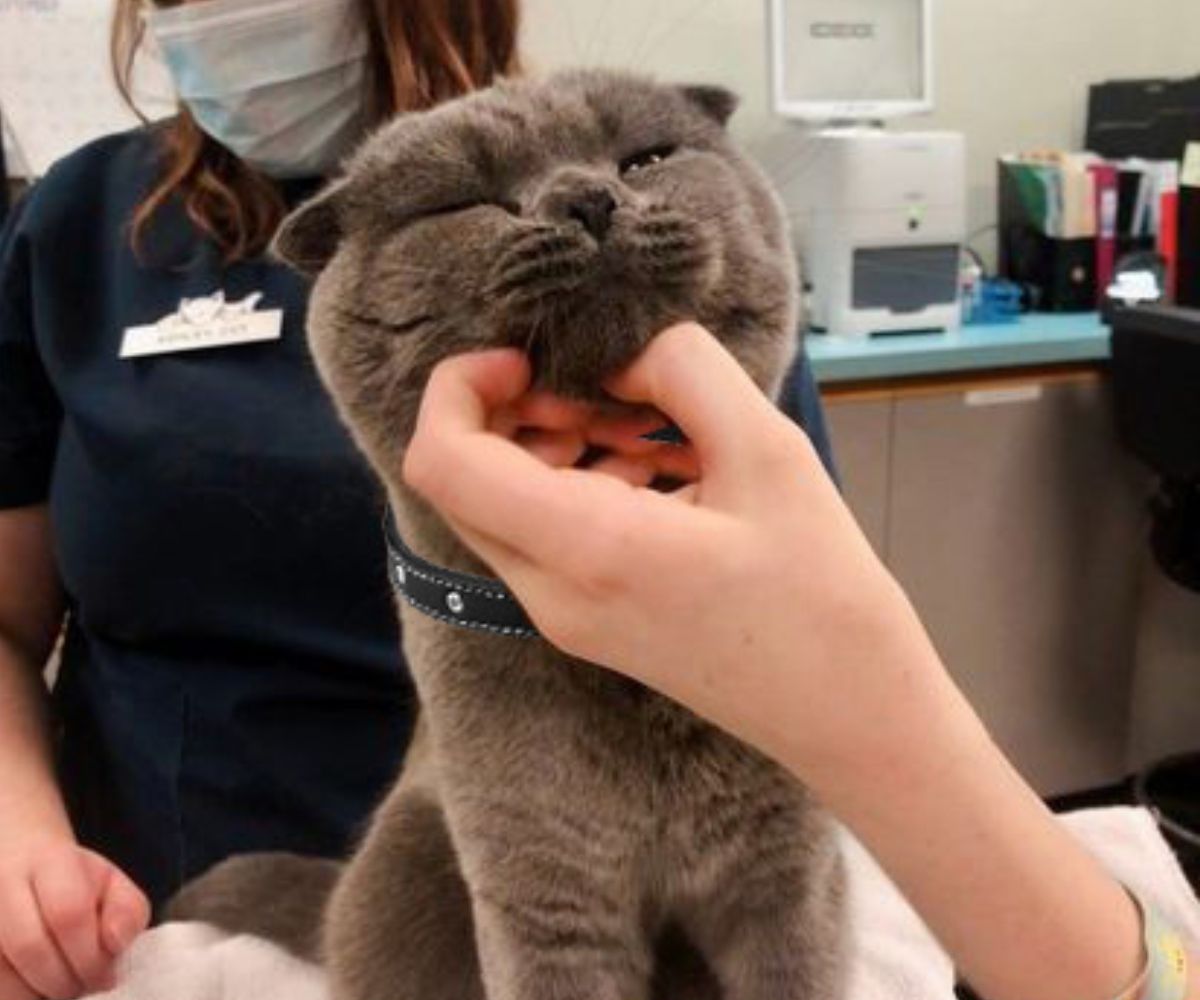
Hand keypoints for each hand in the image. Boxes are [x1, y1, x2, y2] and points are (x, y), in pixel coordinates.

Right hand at [0, 838, 148, 999]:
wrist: (17, 866)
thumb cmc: (72, 882)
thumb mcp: (112, 885)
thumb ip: (128, 912)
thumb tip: (114, 945)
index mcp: (48, 861)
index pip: (68, 912)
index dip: (90, 955)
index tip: (106, 974)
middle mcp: (1, 884)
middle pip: (30, 947)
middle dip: (65, 981)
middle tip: (83, 986)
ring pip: (1, 976)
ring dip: (37, 995)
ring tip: (59, 987)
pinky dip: (16, 997)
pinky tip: (34, 988)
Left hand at [404, 322, 937, 773]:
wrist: (848, 716)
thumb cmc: (822, 594)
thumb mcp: (768, 451)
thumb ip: (684, 372)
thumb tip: (623, 357)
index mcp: (588, 547)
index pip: (442, 461)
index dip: (459, 388)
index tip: (526, 360)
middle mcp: (553, 592)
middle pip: (462, 480)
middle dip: (513, 412)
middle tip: (601, 391)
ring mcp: (564, 618)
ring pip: (502, 507)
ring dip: (554, 446)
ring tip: (648, 432)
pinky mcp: (588, 625)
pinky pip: (546, 537)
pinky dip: (580, 486)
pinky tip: (661, 472)